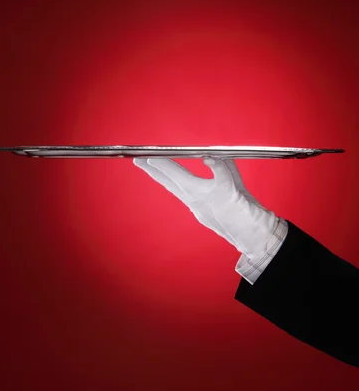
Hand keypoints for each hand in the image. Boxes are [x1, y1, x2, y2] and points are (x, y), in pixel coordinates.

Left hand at [133, 157, 280, 258]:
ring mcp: (197, 207)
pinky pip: (188, 194)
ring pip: (176, 188)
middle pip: (168, 181)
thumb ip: (221, 166)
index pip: (175, 174)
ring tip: (152, 168)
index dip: (161, 163)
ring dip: (164, 177)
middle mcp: (194, 201)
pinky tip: (178, 182)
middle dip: (152, 170)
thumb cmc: (243, 211)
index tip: (147, 156)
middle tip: (137, 160)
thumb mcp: (233, 183)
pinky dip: (180, 185)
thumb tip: (209, 157)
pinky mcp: (204, 212)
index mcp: (198, 193)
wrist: (251, 234)